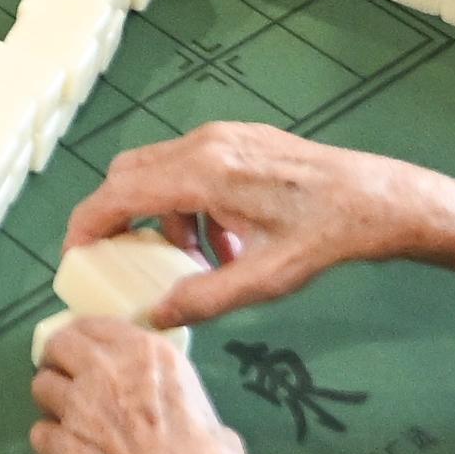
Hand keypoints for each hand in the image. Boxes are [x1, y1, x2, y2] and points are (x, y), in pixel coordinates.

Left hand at [32, 320, 265, 453]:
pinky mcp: (62, 450)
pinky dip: (50, 445)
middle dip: (60, 361)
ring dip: (53, 403)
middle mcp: (108, 372)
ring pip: (41, 388)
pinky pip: (39, 435)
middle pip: (58, 346)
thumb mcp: (218, 429)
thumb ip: (190, 412)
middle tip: (71, 381)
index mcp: (152, 357)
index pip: (97, 324)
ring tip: (71, 423)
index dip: (89, 339)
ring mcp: (79, 411)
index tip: (91, 352)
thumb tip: (190, 425)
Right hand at [59, 121, 454, 326]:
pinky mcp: (242, 139)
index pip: (120, 192)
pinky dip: (192, 205)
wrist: (378, 199)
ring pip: (162, 172)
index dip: (89, 224)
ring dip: (166, 218)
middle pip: (131, 175)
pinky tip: (228, 243)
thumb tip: (154, 317)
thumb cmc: (326, 238)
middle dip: (120, 220)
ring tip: (200, 264)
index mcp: (205, 173)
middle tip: (124, 263)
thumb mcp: (265, 279)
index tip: (76, 256)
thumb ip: (205, 299)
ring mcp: (225, 136)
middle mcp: (207, 144)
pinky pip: (193, 168)